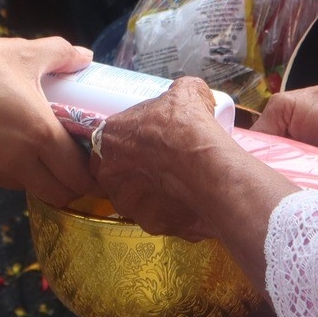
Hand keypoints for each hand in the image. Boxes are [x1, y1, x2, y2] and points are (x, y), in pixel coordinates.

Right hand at [0, 34, 95, 205]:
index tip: (96, 165)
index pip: (80, 178)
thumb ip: (60, 54)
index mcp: (39, 135)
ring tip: (28, 144)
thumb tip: (86, 57)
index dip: (93, 176)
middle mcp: (17, 163)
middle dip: (69, 185)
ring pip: (24, 186)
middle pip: (58, 194)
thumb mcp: (21, 52)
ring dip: (34, 174)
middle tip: (69, 162)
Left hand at [91, 79, 294, 248]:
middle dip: (138, 167)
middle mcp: (109, 172)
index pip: (113, 137)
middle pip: (119, 169)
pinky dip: (170, 209)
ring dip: (152, 190)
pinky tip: (188, 200)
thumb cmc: (189, 128)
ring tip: (179, 182)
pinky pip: (157, 215)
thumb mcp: (187, 92)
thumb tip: (188, 94)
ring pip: (136, 195)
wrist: (208, 171)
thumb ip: (179, 92)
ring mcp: (126, 201)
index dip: (134, 138)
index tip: (153, 140)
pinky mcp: (148, 224)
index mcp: (110, 135)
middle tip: (164, 162)